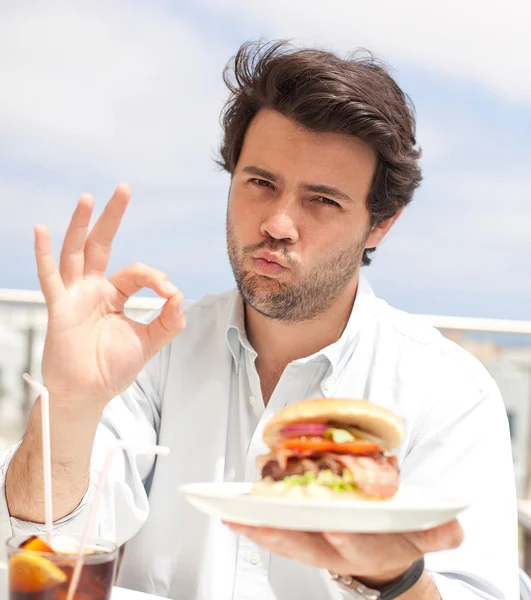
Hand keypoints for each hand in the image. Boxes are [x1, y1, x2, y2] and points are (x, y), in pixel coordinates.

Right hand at [36, 183, 184, 407]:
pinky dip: (44, 255)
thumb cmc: (113, 367)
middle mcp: (93, 289)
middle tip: (124, 189)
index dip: (156, 278)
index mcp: (114, 294)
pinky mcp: (59, 308)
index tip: (170, 294)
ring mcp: (74, 295)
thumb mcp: (149, 342)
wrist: (89, 393)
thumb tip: (179, 295)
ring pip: (76, 252)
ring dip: (81, 225)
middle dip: (112, 217)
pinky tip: (40, 230)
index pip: (137, 272)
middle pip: (101, 245)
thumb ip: (168, 321)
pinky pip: (50, 278)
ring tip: (88, 198)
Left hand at [224, 519, 462, 585]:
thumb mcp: (426, 535)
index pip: (356, 544)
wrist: (382, 557)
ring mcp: (314, 545)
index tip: (336, 528)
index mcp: (367, 545)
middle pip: (307, 544)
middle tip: (259, 520)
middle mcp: (335, 548)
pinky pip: (272, 532)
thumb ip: (439, 531)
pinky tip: (232, 512)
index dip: (347, 538)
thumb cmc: (398, 538)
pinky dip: (252, 524)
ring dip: (258, 528)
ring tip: (233, 514)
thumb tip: (455, 528)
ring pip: (283, 540)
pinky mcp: (298, 537)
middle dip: (284, 534)